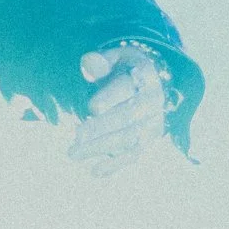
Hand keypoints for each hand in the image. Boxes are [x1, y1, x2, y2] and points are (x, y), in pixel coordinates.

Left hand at [68, 45, 167, 176]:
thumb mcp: (116, 58)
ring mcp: (153, 123)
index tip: (92, 107)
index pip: (128, 87)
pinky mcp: (149, 141)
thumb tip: (89, 62)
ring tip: (75, 153)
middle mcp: (152, 102)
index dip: (111, 97)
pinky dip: (115, 165)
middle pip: (127, 116)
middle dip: (100, 127)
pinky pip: (134, 155)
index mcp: (144, 76)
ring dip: (102, 147)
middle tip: (75, 136)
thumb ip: (101, 61)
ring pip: (129, 139)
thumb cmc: (124, 70)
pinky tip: (95, 170)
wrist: (151, 84)